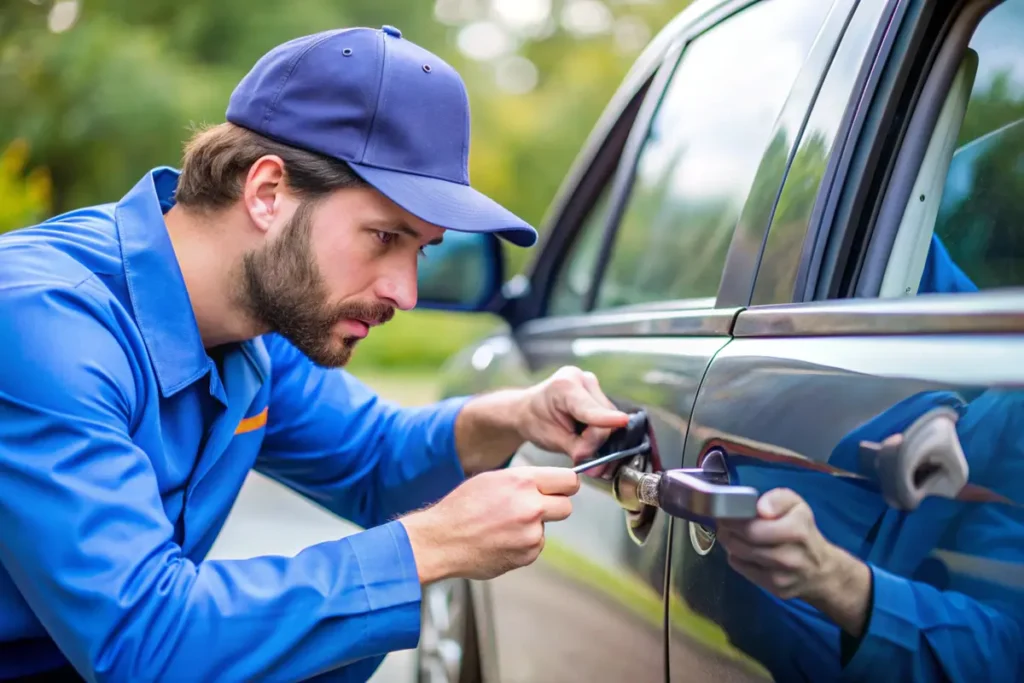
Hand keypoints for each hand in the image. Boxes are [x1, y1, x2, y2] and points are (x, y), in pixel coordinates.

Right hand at [400, 466, 579, 581]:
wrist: (442, 540)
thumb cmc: (461, 508)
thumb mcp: (492, 479)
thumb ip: (524, 481)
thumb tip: (548, 485)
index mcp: (522, 482)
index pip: (569, 480)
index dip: (565, 485)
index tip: (561, 489)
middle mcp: (531, 506)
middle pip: (566, 506)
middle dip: (553, 507)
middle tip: (533, 508)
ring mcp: (531, 534)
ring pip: (547, 527)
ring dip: (533, 527)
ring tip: (504, 526)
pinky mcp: (527, 555)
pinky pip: (535, 546)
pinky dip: (523, 544)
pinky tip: (501, 540)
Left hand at [517, 366, 629, 469]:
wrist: (529, 409)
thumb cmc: (536, 423)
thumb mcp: (552, 439)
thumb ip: (578, 449)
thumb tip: (600, 464)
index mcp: (564, 386)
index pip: (588, 407)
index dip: (605, 418)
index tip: (622, 421)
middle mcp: (582, 379)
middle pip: (604, 416)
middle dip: (596, 441)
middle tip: (579, 454)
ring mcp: (593, 384)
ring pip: (610, 418)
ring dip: (598, 436)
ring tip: (578, 440)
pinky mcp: (600, 393)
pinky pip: (609, 416)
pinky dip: (600, 429)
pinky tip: (585, 433)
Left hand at [715, 488, 871, 635]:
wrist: (821, 571)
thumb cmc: (804, 532)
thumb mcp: (797, 506)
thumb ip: (778, 499)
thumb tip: (760, 508)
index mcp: (796, 531)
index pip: (751, 528)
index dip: (732, 520)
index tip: (725, 513)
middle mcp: (789, 556)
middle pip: (742, 543)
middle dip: (727, 531)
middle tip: (723, 523)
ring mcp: (781, 576)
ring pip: (739, 556)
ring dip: (729, 543)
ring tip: (731, 534)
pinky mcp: (775, 589)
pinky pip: (743, 570)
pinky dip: (737, 558)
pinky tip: (742, 550)